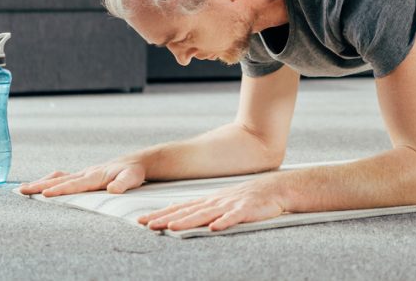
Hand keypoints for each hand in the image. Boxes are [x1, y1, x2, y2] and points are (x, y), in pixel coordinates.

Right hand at [18, 159, 146, 196]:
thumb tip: (113, 190)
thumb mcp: (132, 178)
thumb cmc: (133, 172)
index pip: (75, 184)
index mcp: (95, 175)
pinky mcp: (83, 175)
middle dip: (40, 185)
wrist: (135, 162)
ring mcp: (83, 173)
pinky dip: (49, 181)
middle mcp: (86, 173)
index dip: (60, 189)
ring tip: (23, 189)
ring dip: (41, 182)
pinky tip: (41, 185)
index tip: (45, 194)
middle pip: (60, 179)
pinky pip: (63, 177)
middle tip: (21, 190)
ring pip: (58, 177)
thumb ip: (123, 184)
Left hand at [137, 175, 285, 232]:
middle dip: (166, 218)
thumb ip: (201, 209)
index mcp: (208, 201)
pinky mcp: (246, 210)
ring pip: (205, 214)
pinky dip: (224, 222)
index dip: (160, 214)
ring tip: (172, 227)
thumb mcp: (220, 202)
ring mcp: (230, 205)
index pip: (179, 208)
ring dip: (188, 221)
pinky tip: (215, 227)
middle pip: (187, 211)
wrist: (274, 189)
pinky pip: (234, 217)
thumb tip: (178, 213)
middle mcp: (215, 202)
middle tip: (146, 225)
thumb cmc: (247, 198)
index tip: (141, 220)